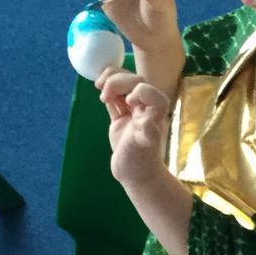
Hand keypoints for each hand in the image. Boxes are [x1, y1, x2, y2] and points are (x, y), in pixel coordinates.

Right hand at [98, 69, 169, 187]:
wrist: (134, 174)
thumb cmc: (141, 161)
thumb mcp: (143, 147)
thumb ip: (147, 132)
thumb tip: (146, 120)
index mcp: (156, 111)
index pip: (150, 89)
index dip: (138, 90)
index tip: (129, 102)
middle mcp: (145, 107)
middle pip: (135, 80)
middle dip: (118, 81)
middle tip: (104, 97)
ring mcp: (132, 110)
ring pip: (124, 83)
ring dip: (111, 80)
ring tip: (99, 88)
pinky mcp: (121, 115)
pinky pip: (115, 95)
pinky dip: (107, 89)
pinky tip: (102, 96)